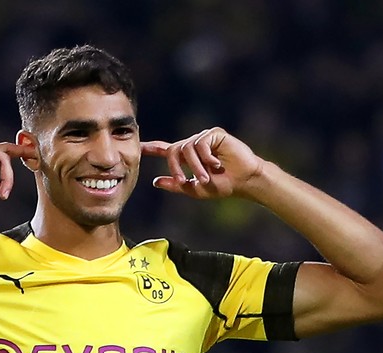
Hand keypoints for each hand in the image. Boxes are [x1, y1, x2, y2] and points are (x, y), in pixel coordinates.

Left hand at [141, 127, 266, 199]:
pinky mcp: (215, 134)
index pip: (166, 150)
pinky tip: (216, 164)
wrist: (245, 181)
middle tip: (184, 181)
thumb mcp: (195, 189)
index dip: (151, 148)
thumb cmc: (223, 186)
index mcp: (188, 157)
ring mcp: (204, 138)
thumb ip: (176, 185)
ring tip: (206, 177)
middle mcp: (194, 145)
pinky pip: (200, 143)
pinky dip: (206, 157)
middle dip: (176, 168)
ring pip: (187, 148)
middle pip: (173, 150)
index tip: (138, 147)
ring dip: (194, 166)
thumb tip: (155, 182)